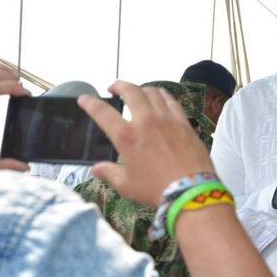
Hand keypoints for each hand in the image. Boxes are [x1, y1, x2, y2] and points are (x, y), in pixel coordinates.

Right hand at [78, 80, 215, 206]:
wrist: (191, 190)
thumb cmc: (156, 190)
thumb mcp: (127, 185)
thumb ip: (109, 173)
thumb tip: (96, 169)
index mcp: (126, 136)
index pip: (102, 112)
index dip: (90, 102)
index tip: (84, 98)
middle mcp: (146, 122)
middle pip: (130, 91)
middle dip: (119, 85)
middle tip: (114, 88)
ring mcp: (167, 119)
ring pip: (153, 92)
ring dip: (141, 89)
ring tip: (137, 93)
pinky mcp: (184, 123)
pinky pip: (172, 101)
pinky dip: (163, 96)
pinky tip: (161, 99)